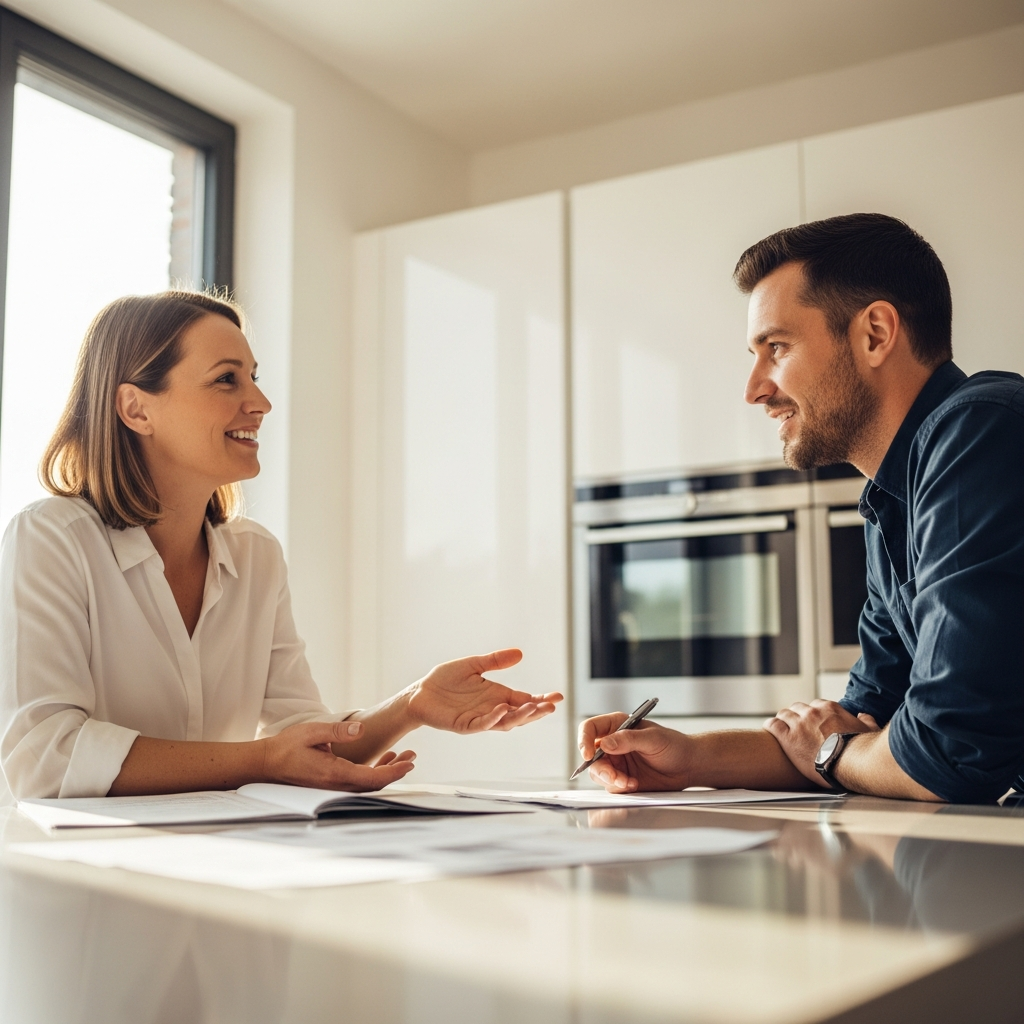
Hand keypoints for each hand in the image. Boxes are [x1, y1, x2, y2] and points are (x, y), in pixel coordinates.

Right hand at [261, 720, 416, 790]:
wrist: (266, 763)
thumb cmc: (287, 746)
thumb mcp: (312, 731)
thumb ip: (336, 731)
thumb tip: (360, 729)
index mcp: (335, 773)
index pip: (372, 778)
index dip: (394, 772)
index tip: (409, 763)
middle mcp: (337, 785)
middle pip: (374, 784)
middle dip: (396, 771)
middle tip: (412, 757)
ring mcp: (334, 786)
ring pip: (368, 784)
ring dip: (387, 771)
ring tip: (403, 756)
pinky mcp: (332, 783)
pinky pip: (359, 781)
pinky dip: (374, 771)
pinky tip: (383, 758)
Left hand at [406, 648, 562, 732]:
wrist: (421, 692)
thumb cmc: (445, 680)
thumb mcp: (474, 665)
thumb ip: (495, 661)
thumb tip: (520, 653)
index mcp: (497, 695)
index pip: (524, 700)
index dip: (541, 700)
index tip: (558, 696)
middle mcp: (492, 709)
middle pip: (520, 714)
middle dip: (537, 711)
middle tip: (552, 706)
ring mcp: (480, 718)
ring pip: (505, 722)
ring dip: (520, 716)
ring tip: (534, 708)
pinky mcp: (464, 725)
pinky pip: (482, 724)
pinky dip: (493, 718)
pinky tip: (502, 709)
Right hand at [578, 713, 689, 791]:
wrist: (687, 767)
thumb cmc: (674, 745)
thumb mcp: (653, 738)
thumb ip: (628, 739)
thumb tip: (605, 744)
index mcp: (617, 725)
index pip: (590, 728)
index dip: (584, 740)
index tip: (588, 755)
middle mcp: (613, 743)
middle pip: (591, 755)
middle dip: (601, 768)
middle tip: (614, 777)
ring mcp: (616, 762)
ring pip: (598, 773)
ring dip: (611, 780)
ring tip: (629, 782)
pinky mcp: (622, 779)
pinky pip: (611, 785)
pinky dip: (620, 787)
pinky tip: (635, 784)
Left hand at [763, 699, 878, 786]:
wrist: (851, 763)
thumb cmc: (862, 749)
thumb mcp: (869, 730)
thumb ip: (865, 720)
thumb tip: (864, 716)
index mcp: (829, 708)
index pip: (815, 705)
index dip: (812, 714)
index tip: (811, 722)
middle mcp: (812, 712)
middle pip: (797, 708)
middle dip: (796, 716)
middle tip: (795, 726)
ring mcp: (799, 724)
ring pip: (784, 714)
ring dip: (783, 720)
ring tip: (782, 727)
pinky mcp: (788, 738)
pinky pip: (773, 725)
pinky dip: (770, 726)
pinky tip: (770, 729)